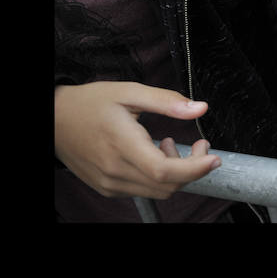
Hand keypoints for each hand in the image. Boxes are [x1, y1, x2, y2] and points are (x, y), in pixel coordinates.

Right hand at [54, 81, 220, 198]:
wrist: (54, 119)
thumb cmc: (91, 102)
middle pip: (166, 185)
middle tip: (199, 145)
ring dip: (175, 172)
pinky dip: (159, 177)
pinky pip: (143, 190)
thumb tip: (200, 108)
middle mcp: (114, 170)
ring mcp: (109, 182)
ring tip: (168, 144)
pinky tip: (153, 153)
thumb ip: (167, 101)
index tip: (214, 158)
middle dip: (193, 168)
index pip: (164, 171)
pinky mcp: (107, 187)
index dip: (194, 169)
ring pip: (157, 191)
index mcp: (121, 144)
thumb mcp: (130, 91)